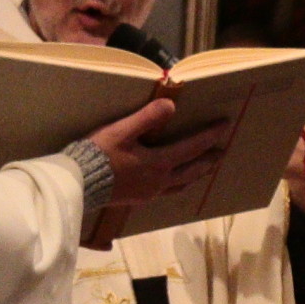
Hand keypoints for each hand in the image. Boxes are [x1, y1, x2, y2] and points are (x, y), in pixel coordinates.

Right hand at [91, 96, 231, 208]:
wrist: (79, 185)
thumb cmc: (98, 155)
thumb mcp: (121, 131)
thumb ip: (147, 118)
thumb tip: (171, 105)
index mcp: (158, 163)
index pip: (192, 147)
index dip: (210, 135)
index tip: (226, 125)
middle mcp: (159, 180)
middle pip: (192, 170)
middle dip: (209, 160)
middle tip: (223, 152)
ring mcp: (150, 192)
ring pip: (182, 184)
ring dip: (197, 175)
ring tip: (206, 170)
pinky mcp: (139, 199)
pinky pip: (168, 191)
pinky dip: (179, 184)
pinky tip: (174, 183)